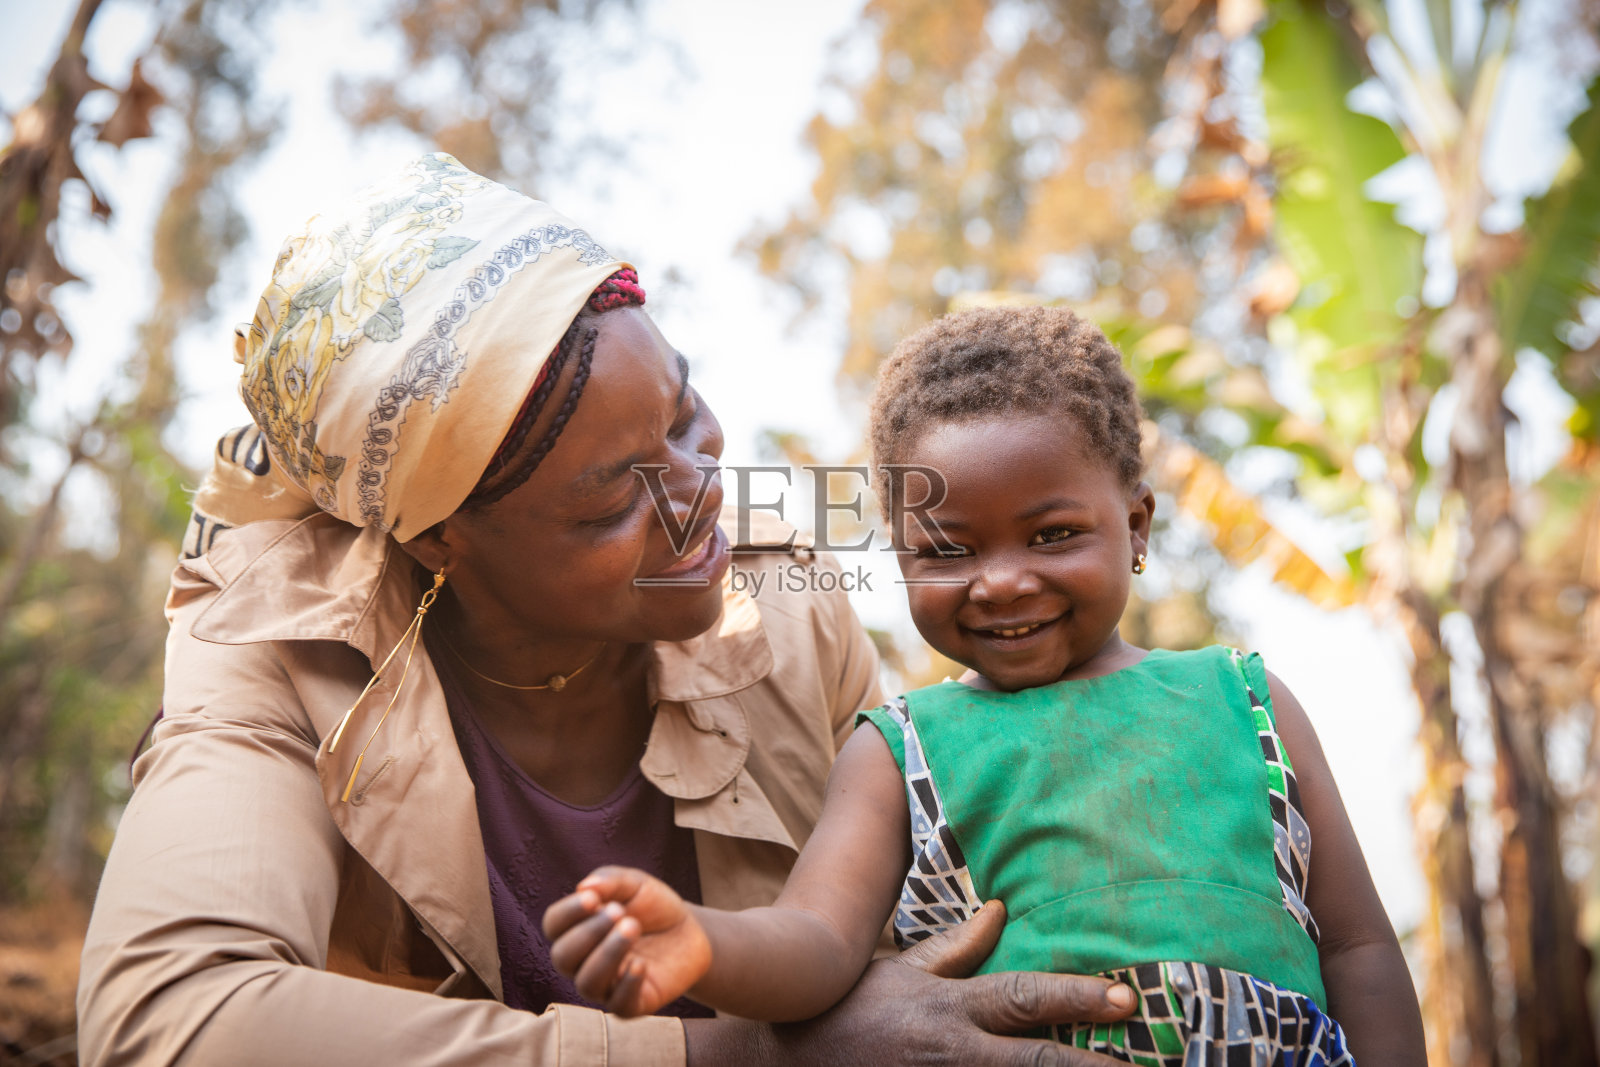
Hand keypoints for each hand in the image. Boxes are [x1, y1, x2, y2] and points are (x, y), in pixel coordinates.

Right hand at [542, 865, 711, 1015]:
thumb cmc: (653, 906)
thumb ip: (609, 881)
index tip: (592, 899)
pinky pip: (619, 1005)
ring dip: (607, 955)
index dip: (568, 913)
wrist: (689, 930)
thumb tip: (583, 887)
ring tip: (632, 928)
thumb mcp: (635, 884)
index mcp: (577, 929)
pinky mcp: (631, 1004)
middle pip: (563, 957)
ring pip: (587, 983)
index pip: (554, 925)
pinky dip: (627, 985)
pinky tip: (641, 964)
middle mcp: (583, 962)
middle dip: (588, 933)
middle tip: (618, 912)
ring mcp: (606, 986)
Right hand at [685, 901, 1137, 1065]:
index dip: (1078, 997)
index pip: (1024, 998)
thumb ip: (956, 948)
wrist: (781, 1061)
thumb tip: (1002, 910)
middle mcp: (953, 1052)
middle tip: (1150, 1065)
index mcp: (948, 1008)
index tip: (1128, 998)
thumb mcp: (900, 971)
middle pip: (1038, 1063)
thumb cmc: (846, 1010)